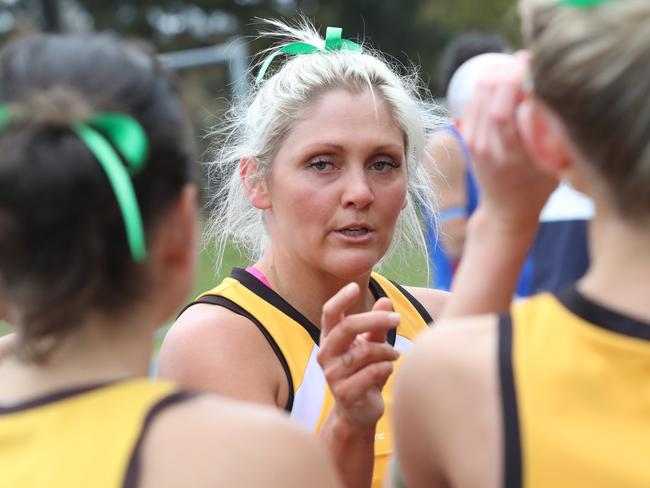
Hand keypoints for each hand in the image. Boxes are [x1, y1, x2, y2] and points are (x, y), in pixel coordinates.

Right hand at [317, 283, 399, 427]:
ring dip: (386, 350)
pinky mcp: (344, 393)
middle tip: (397, 318)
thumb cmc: (365, 372)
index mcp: (329, 339)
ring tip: (394, 354)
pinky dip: (386, 368)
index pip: (329, 313)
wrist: (358, 412)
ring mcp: (332, 375)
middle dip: (375, 320)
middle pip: (347, 327)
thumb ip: (377, 326)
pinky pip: (371, 372)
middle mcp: (326, 355)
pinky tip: (388, 369)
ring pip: (364, 351)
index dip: (340, 299)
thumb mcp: (371, 345)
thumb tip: (387, 301)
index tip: (354, 286)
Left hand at [461, 51, 556, 233]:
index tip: (534, 63)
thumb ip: (552, 133)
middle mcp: (485, 147)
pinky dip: (488, 84)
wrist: (506, 212)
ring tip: (520, 68)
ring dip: (498, 73)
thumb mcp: (555, 164)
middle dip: (508, 69)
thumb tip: (551, 91)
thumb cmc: (538, 189)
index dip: (514, 79)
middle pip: (488, 94)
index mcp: (509, 156)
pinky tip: (506, 81)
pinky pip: (474, 100)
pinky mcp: (466, 136)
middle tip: (529, 60)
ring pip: (478, 93)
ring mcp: (473, 141)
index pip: (502, 110)